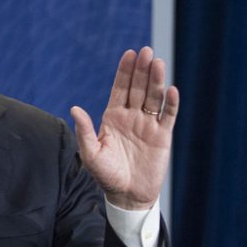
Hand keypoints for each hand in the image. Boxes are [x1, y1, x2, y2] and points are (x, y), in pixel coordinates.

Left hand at [69, 47, 178, 209]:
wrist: (127, 195)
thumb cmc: (106, 175)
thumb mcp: (91, 154)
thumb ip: (85, 131)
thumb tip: (75, 109)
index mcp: (113, 117)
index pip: (120, 89)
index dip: (124, 72)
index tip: (128, 54)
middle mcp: (132, 117)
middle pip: (138, 88)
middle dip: (141, 70)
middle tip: (145, 51)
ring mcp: (148, 125)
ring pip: (153, 98)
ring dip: (156, 81)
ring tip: (157, 63)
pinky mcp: (162, 136)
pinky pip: (167, 116)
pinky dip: (170, 104)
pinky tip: (171, 90)